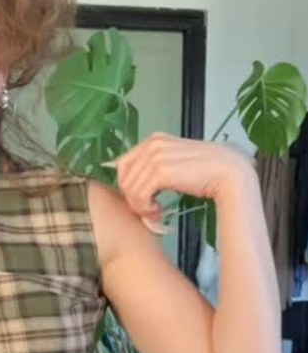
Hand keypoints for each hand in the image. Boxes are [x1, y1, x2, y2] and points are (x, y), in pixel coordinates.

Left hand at [112, 133, 254, 227]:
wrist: (230, 175)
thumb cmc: (206, 174)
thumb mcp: (175, 164)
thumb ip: (155, 168)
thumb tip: (131, 185)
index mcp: (154, 140)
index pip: (123, 164)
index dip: (129, 186)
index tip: (143, 200)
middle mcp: (153, 143)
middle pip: (123, 176)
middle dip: (132, 197)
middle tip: (149, 210)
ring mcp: (156, 155)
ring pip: (129, 188)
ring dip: (140, 206)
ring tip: (157, 212)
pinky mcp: (160, 170)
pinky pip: (138, 194)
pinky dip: (145, 208)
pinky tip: (159, 211)